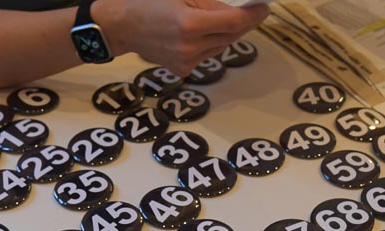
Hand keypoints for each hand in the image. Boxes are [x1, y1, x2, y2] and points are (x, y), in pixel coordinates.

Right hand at [93, 0, 269, 75]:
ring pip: (220, 47)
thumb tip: (237, 10)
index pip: (233, 22)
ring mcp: (186, 62)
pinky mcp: (182, 70)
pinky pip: (207, 56)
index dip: (252, 15)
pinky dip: (210, 44)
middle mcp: (190, 47)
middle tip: (252, 12)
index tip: (264, 8)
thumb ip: (210, 2)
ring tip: (223, 20)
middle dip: (244, 24)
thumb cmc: (149, 1)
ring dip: (227, 34)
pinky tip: (201, 34)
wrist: (121, 26)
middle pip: (231, 37)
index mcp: (189, 24)